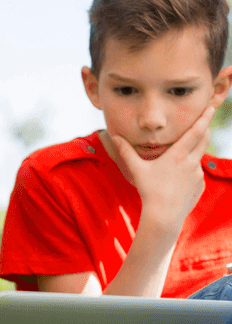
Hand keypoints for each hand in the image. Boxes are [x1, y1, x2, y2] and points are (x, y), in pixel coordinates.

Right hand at [111, 106, 212, 233]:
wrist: (164, 215)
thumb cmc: (149, 191)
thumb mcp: (137, 169)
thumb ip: (127, 151)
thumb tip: (114, 137)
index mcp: (178, 155)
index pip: (195, 132)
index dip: (203, 118)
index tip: (210, 107)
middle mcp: (192, 162)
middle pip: (203, 140)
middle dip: (205, 129)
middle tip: (204, 122)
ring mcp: (198, 174)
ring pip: (198, 158)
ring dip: (194, 152)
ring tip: (182, 156)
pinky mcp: (200, 186)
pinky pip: (196, 174)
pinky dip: (190, 171)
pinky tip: (179, 180)